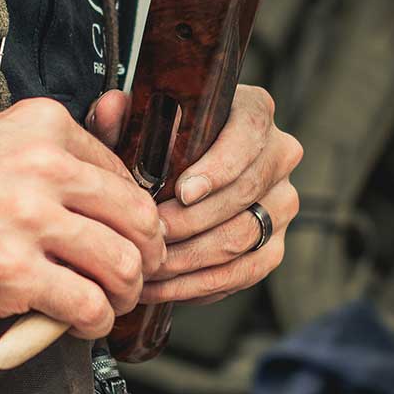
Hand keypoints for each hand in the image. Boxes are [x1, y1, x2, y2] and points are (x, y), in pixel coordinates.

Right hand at [0, 98, 165, 339]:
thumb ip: (52, 142)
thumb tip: (115, 120)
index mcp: (41, 127)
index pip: (123, 173)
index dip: (133, 213)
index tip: (128, 234)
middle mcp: (42, 166)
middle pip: (137, 217)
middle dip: (146, 253)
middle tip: (136, 272)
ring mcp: (28, 219)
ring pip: (122, 263)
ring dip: (125, 293)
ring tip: (109, 302)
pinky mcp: (13, 273)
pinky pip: (87, 304)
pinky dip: (94, 322)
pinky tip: (80, 322)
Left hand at [87, 85, 300, 305]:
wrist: (179, 171)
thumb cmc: (157, 141)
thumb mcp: (134, 125)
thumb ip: (120, 117)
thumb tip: (111, 107)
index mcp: (254, 112)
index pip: (247, 136)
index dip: (218, 168)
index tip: (182, 192)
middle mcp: (279, 154)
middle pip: (244, 194)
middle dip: (191, 221)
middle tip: (151, 235)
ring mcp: (282, 202)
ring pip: (243, 238)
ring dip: (191, 258)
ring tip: (149, 265)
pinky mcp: (275, 245)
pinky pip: (244, 273)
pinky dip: (200, 285)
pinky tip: (162, 287)